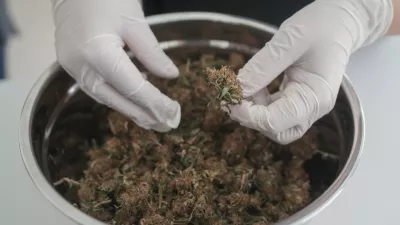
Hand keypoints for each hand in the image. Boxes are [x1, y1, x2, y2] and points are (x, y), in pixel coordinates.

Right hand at [51, 0, 180, 131]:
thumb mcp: (135, 22)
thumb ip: (152, 53)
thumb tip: (170, 75)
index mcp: (99, 54)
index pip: (134, 88)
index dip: (155, 103)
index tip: (174, 113)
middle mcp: (82, 67)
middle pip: (117, 100)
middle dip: (144, 115)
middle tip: (167, 125)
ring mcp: (72, 67)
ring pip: (105, 97)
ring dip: (130, 109)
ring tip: (153, 118)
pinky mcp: (70, 64)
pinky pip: (96, 87)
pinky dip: (117, 95)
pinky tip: (133, 98)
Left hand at [229, 0, 392, 143]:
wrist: (340, 21)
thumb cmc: (321, 26)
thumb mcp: (289, 41)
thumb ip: (262, 67)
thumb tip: (238, 88)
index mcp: (315, 97)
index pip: (276, 122)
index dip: (249, 115)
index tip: (231, 99)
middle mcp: (313, 108)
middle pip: (276, 130)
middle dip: (251, 118)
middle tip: (235, 95)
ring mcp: (306, 106)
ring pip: (274, 125)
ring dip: (254, 111)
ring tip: (248, 85)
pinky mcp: (297, 100)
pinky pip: (275, 112)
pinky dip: (260, 104)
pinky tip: (256, 85)